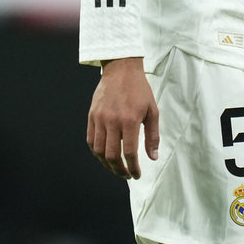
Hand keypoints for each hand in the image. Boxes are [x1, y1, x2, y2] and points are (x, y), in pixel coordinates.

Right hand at [87, 57, 158, 179]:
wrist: (121, 69)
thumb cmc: (139, 89)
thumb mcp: (152, 110)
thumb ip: (152, 136)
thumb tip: (152, 157)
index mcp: (130, 120)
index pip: (129, 153)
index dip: (133, 168)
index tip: (136, 175)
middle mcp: (112, 121)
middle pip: (111, 156)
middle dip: (119, 170)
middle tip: (126, 174)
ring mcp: (100, 118)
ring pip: (98, 151)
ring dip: (107, 164)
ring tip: (116, 168)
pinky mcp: (92, 115)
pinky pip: (91, 140)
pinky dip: (96, 152)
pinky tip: (104, 156)